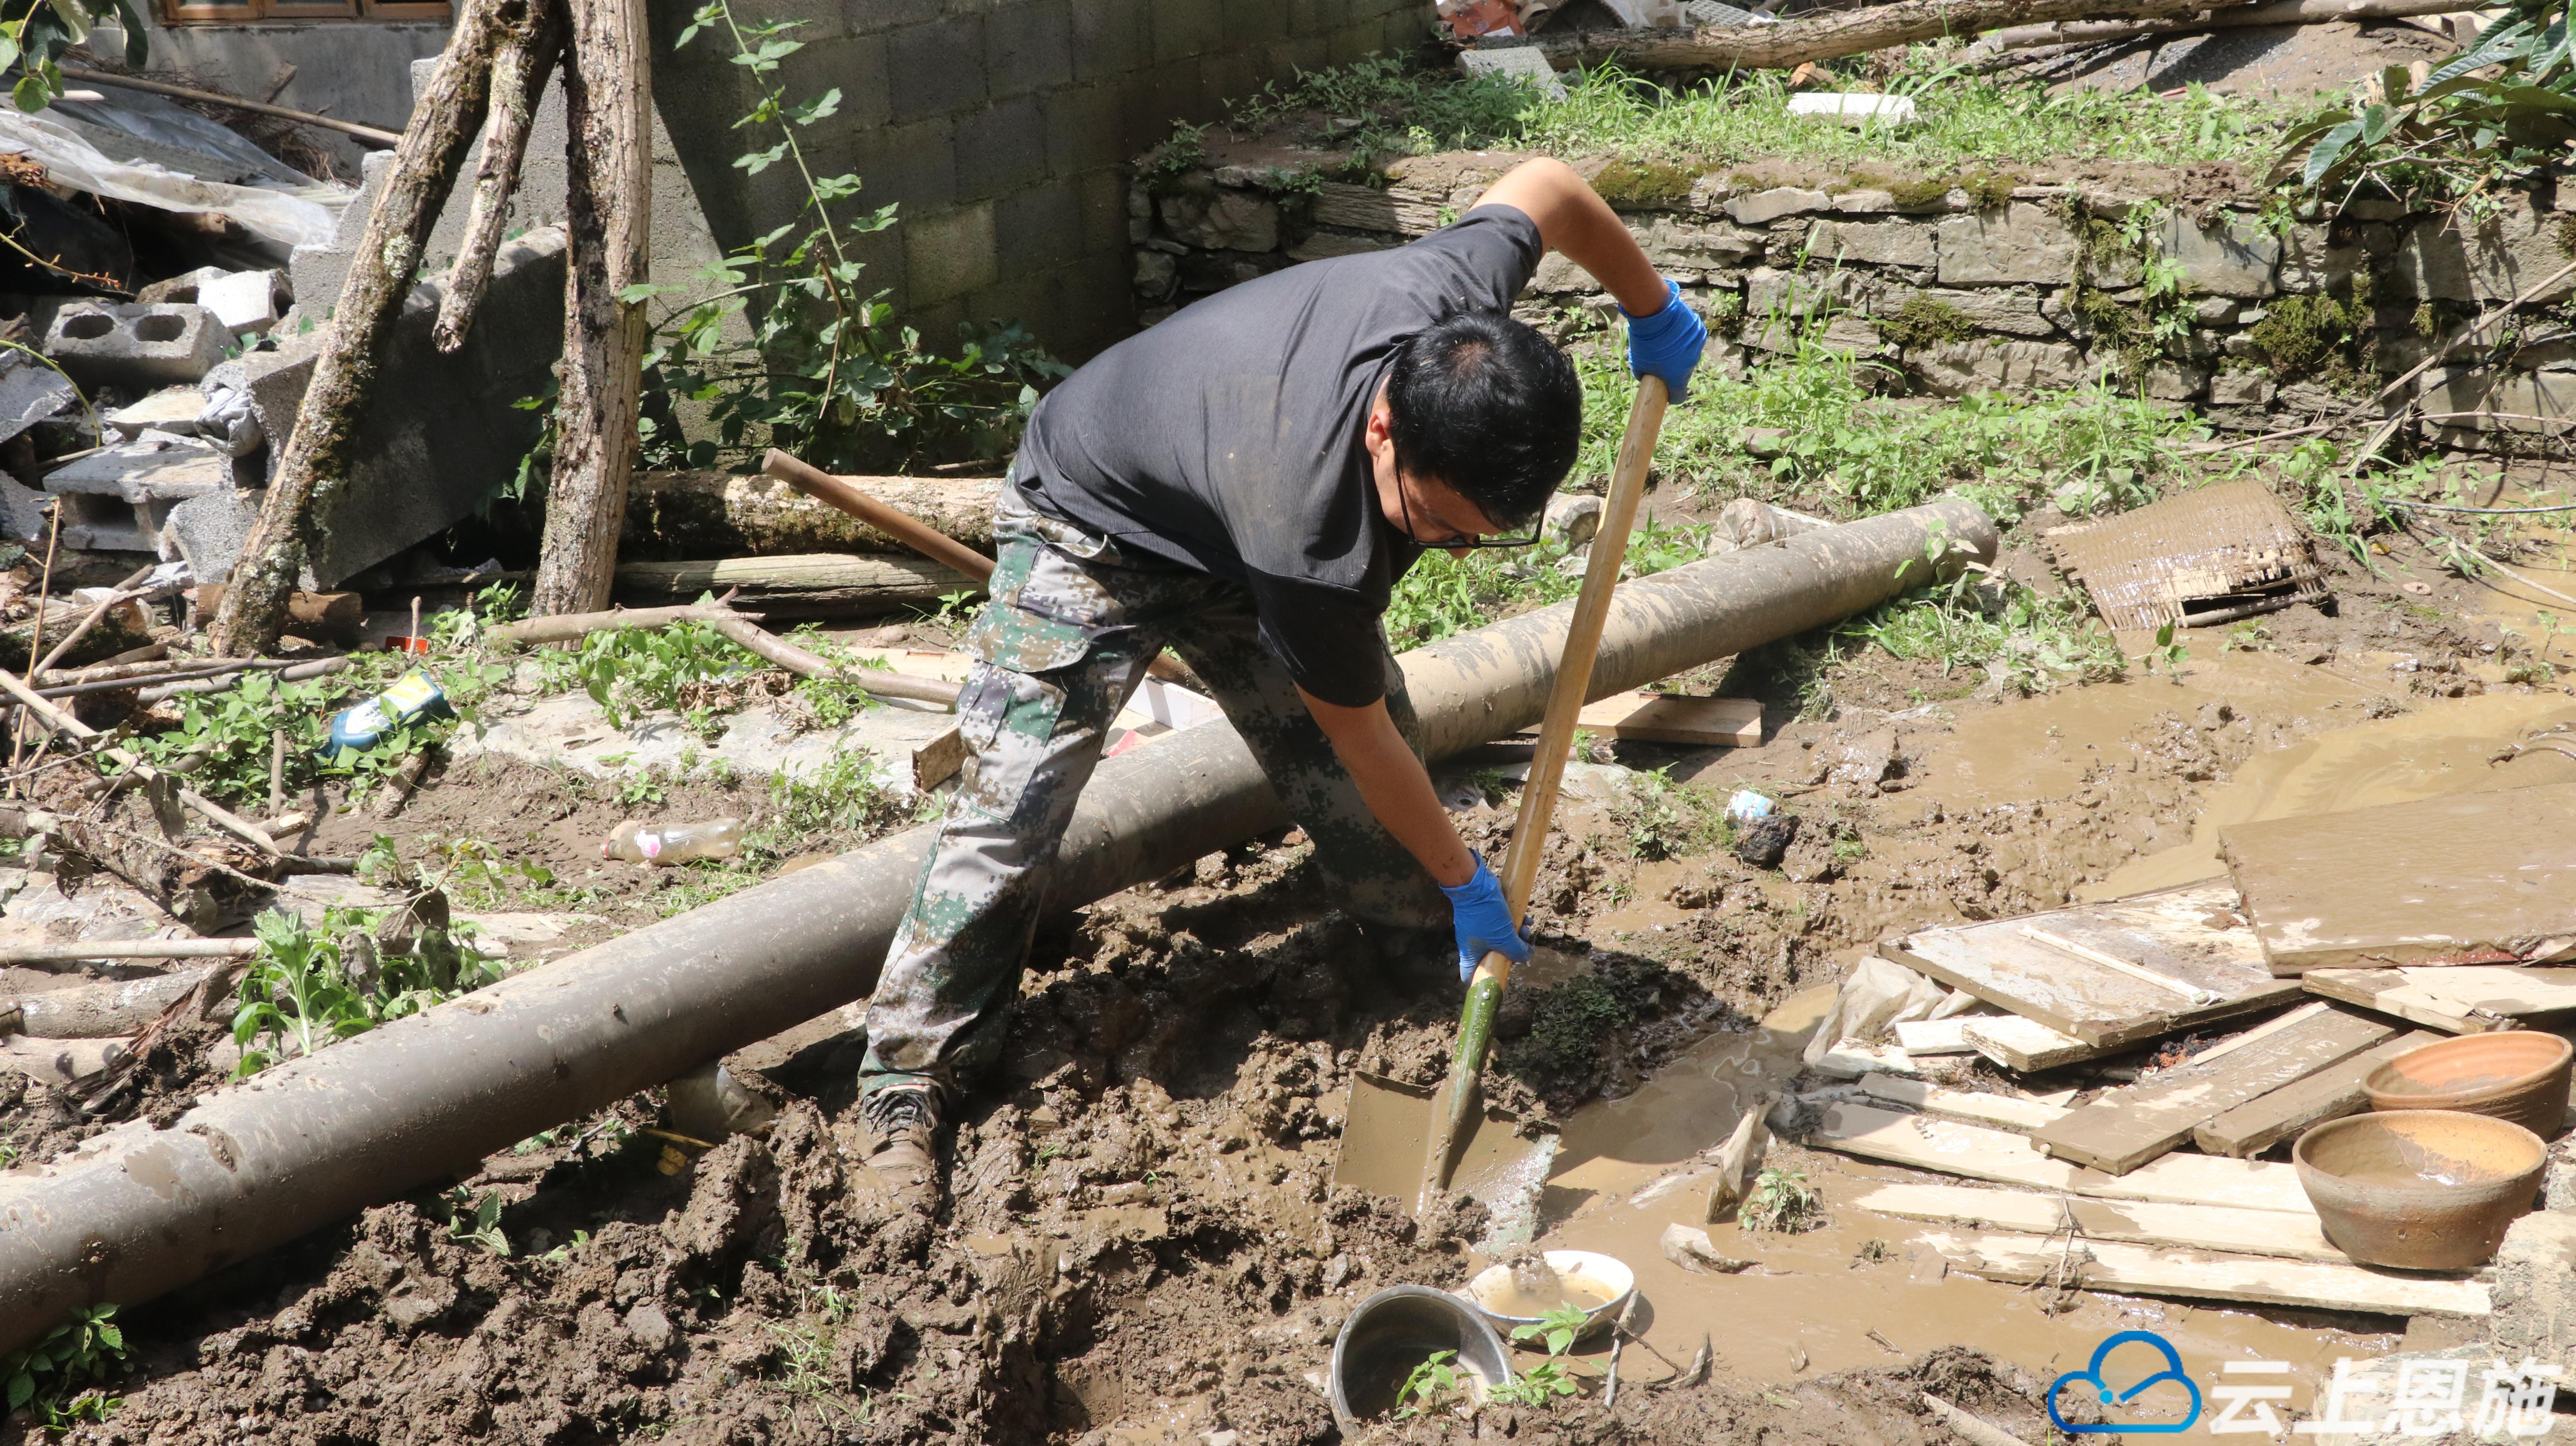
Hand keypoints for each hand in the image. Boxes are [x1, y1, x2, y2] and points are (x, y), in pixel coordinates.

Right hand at [1439, 852, 1530, 981]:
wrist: (1476, 885)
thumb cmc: (1485, 915)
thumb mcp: (1504, 938)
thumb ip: (1517, 952)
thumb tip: (1526, 957)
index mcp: (1471, 954)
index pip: (1470, 976)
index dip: (1483, 980)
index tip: (1499, 976)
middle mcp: (1474, 943)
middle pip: (1494, 956)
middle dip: (1511, 951)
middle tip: (1523, 943)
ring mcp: (1480, 928)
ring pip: (1501, 938)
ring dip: (1517, 934)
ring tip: (1527, 927)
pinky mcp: (1486, 915)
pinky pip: (1503, 923)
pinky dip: (1515, 922)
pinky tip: (1526, 918)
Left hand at [1624, 278, 1706, 401]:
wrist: (1655, 314)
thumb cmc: (1645, 341)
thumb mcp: (1638, 363)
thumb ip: (1643, 375)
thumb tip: (1645, 377)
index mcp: (1677, 378)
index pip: (1679, 396)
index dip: (1672, 395)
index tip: (1665, 390)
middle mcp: (1691, 365)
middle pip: (1683, 374)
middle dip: (1674, 370)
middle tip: (1661, 359)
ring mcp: (1697, 348)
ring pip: (1689, 355)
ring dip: (1680, 352)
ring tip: (1667, 342)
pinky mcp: (1700, 332)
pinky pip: (1693, 340)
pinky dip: (1686, 338)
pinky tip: (1675, 331)